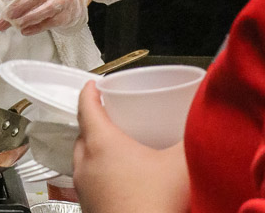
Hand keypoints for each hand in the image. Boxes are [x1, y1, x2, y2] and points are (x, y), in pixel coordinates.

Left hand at [0, 0, 87, 34]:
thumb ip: (18, 0)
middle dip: (21, 5)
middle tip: (7, 15)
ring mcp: (64, 0)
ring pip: (47, 8)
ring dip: (29, 17)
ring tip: (16, 24)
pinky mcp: (67, 15)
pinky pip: (52, 22)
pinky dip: (37, 27)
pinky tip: (25, 30)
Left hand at [73, 82, 189, 212]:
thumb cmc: (155, 205)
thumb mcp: (180, 164)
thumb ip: (190, 138)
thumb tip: (201, 124)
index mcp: (100, 142)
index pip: (85, 105)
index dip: (89, 90)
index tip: (94, 83)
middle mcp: (84, 164)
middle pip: (82, 133)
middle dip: (94, 121)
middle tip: (111, 115)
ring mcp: (83, 189)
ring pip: (83, 160)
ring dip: (95, 151)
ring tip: (117, 149)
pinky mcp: (89, 210)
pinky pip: (88, 183)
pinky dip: (99, 175)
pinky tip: (121, 183)